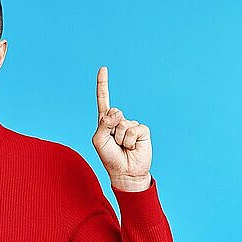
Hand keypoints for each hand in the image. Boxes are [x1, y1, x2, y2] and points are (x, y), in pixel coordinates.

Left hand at [92, 66, 151, 191]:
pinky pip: (134, 130)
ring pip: (122, 124)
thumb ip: (103, 124)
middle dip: (111, 130)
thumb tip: (118, 111)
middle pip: (113, 114)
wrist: (126, 172)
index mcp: (105, 121)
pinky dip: (130, 141)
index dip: (103, 84)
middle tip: (114, 144)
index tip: (103, 68)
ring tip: (123, 147)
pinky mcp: (142, 130)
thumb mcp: (99, 140)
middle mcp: (119, 120)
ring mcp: (131, 124)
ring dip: (120, 139)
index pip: (103, 99)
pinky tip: (132, 147)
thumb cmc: (110, 157)